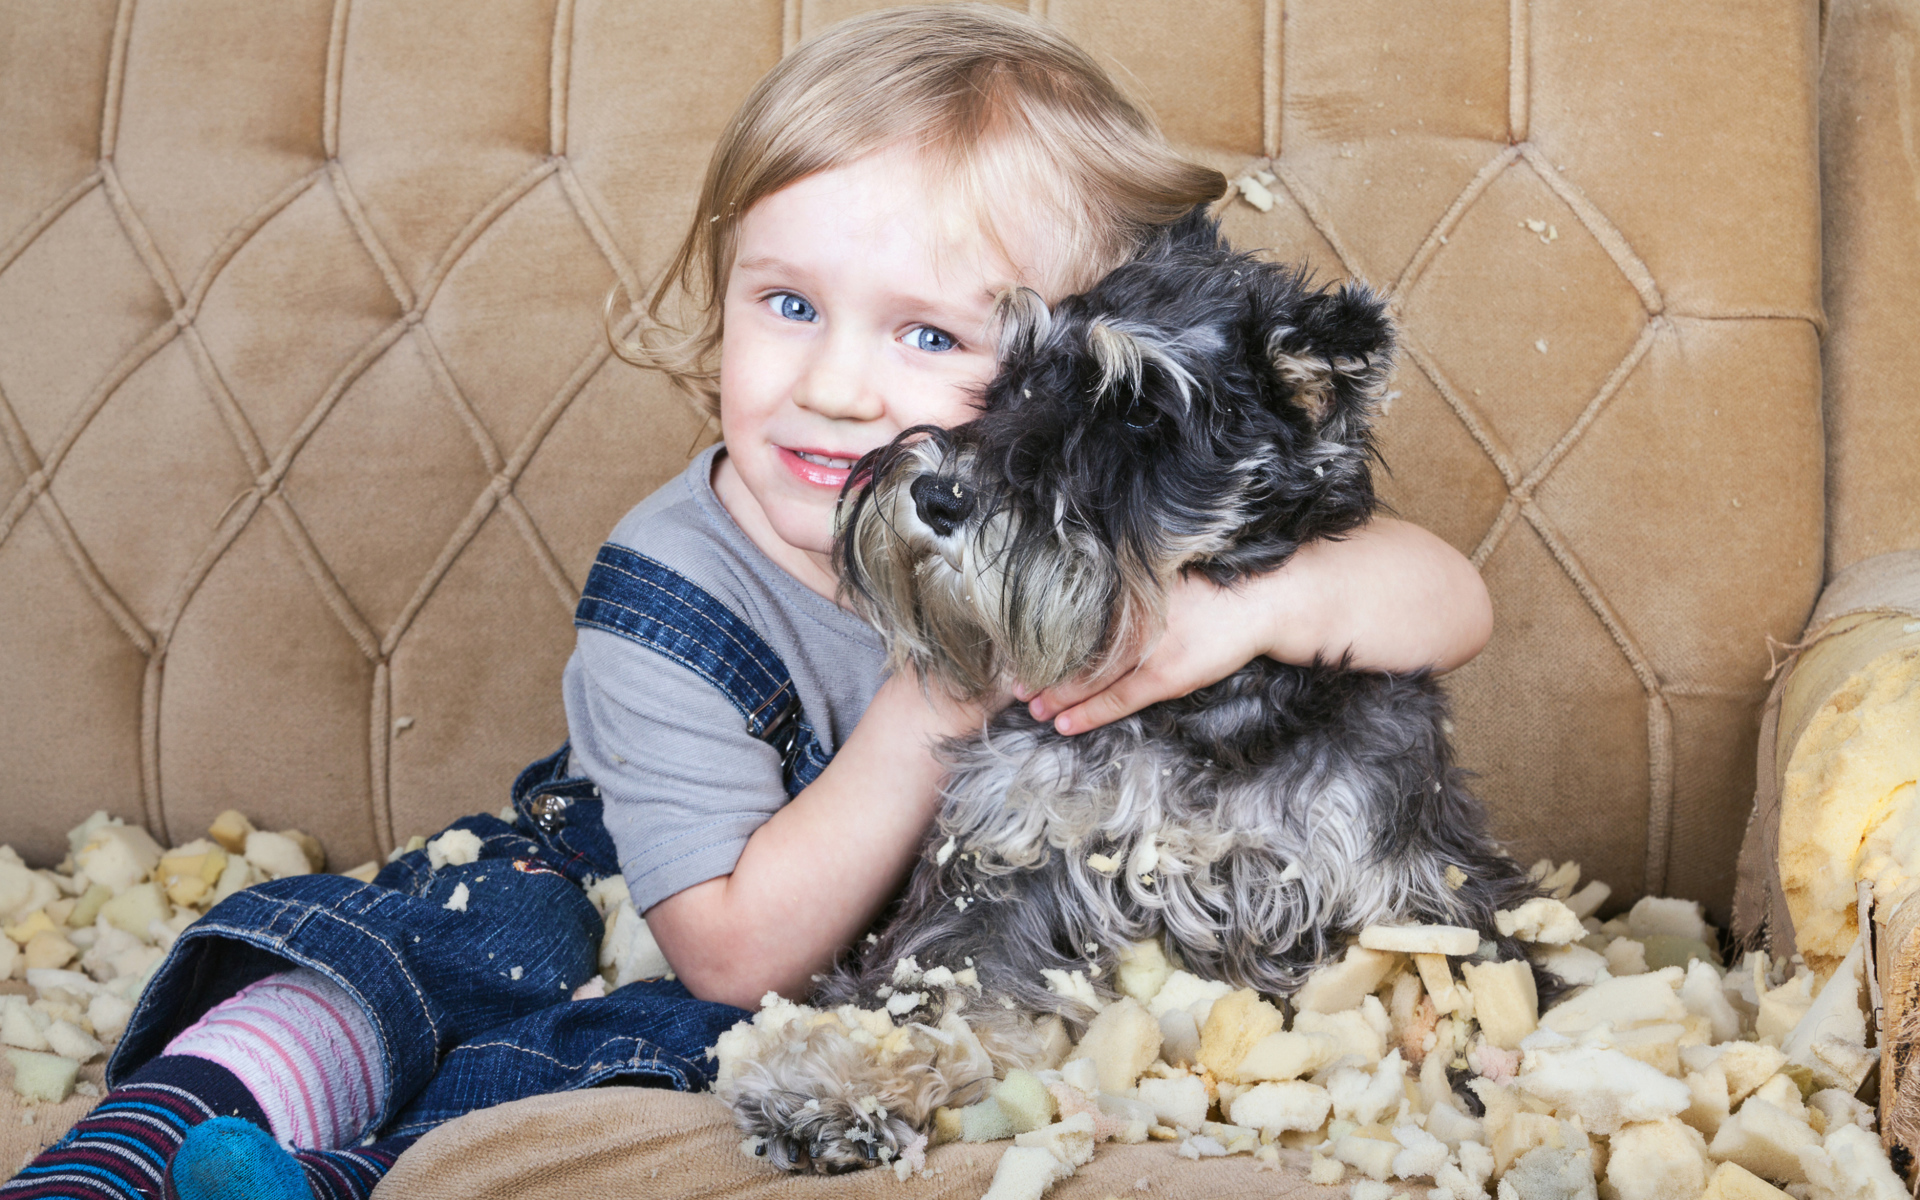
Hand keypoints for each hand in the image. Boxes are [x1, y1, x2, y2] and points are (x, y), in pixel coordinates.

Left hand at [1019, 518, 1491, 735]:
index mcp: (1142, 578)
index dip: (1044, 627)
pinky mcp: (1176, 670)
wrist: (1289, 592)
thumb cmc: (1239, 576)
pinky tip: (1062, 722)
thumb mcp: (1185, 564)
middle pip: (1077, 641)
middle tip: (1002, 681)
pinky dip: (1089, 710)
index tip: (1012, 637)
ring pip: (1092, 672)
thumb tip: (1112, 586)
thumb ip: (1146, 575)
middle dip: (1040, 664)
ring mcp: (1158, 640)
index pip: (1082, 609)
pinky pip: (1123, 696)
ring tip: (1024, 705)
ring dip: (1055, 691)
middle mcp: (1143, 606)